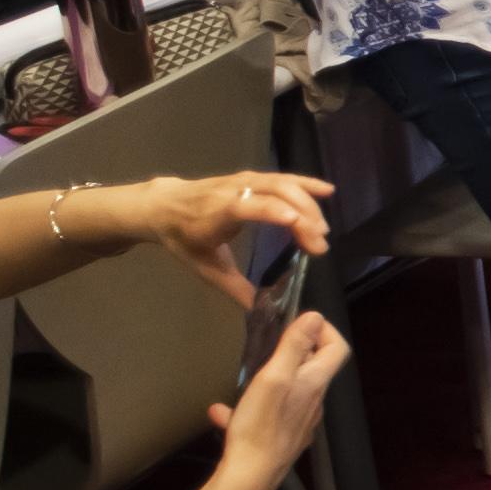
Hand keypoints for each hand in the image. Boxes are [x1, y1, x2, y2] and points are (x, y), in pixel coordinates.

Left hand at [126, 169, 334, 306]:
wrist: (163, 206)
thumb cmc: (183, 238)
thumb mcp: (205, 268)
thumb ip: (234, 288)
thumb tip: (261, 312)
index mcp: (219, 212)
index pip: (252, 206)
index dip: (279, 214)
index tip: (305, 232)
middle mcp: (234, 191)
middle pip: (276, 193)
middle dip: (303, 215)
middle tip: (320, 245)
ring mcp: (244, 180)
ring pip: (282, 183)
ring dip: (307, 204)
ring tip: (323, 229)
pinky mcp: (252, 177)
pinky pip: (282, 177)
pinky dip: (306, 184)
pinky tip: (327, 191)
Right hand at [205, 308, 346, 485]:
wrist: (250, 478)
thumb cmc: (260, 427)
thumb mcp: (273, 377)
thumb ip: (294, 347)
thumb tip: (314, 316)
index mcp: (314, 384)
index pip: (337, 348)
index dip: (324, 330)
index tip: (299, 323)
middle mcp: (313, 402)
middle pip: (314, 367)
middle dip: (294, 351)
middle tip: (269, 345)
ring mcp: (300, 421)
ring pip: (289, 390)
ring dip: (270, 378)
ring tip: (248, 376)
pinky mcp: (283, 436)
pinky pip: (269, 414)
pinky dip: (249, 408)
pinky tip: (222, 412)